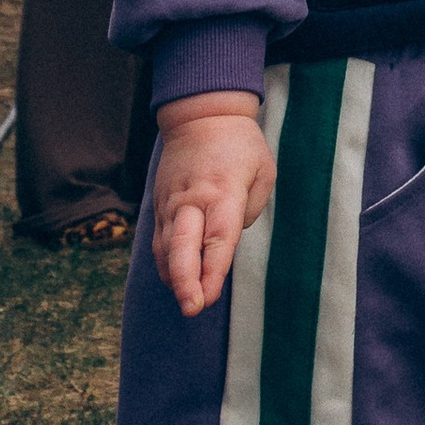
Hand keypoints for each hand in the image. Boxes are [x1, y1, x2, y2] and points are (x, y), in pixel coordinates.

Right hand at [153, 96, 273, 315]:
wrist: (200, 116)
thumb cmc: (240, 145)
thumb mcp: (264, 170)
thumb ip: (251, 209)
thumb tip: (230, 239)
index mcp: (223, 191)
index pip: (218, 237)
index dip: (213, 269)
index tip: (210, 296)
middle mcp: (192, 200)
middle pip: (182, 246)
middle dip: (185, 281)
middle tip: (191, 308)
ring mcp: (172, 203)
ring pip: (166, 247)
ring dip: (174, 278)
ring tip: (187, 304)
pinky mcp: (160, 204)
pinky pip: (160, 240)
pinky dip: (166, 263)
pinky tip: (175, 282)